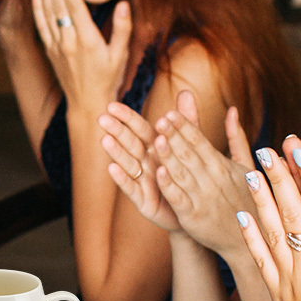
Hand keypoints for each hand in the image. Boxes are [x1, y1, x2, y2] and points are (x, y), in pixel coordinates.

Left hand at [30, 0, 131, 114]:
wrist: (87, 104)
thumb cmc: (108, 79)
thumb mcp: (121, 54)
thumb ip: (123, 27)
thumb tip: (123, 3)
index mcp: (87, 39)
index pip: (73, 5)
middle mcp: (69, 41)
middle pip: (56, 4)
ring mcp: (57, 46)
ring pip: (46, 12)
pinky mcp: (50, 51)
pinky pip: (41, 26)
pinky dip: (37, 8)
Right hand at [97, 102, 178, 231]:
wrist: (198, 210)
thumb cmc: (189, 175)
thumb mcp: (190, 145)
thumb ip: (186, 120)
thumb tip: (186, 91)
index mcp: (156, 148)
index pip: (139, 129)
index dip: (127, 118)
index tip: (112, 105)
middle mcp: (146, 163)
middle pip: (130, 144)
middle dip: (117, 132)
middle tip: (102, 119)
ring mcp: (144, 182)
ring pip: (128, 164)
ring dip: (116, 153)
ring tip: (105, 140)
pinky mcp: (144, 201)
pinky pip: (132, 188)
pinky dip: (123, 179)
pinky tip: (113, 168)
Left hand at [147, 92, 255, 256]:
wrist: (247, 238)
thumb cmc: (245, 198)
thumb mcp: (245, 166)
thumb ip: (236, 137)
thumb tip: (231, 110)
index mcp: (222, 165)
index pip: (199, 141)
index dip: (184, 127)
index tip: (169, 113)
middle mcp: (212, 179)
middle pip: (189, 154)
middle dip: (173, 136)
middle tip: (159, 120)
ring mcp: (202, 198)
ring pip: (182, 173)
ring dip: (169, 156)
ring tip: (155, 141)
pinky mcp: (193, 217)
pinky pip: (179, 198)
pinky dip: (169, 185)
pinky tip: (158, 173)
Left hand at [235, 139, 300, 300]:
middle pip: (295, 211)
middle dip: (284, 175)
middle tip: (273, 146)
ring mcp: (289, 278)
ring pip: (272, 229)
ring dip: (262, 197)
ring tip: (250, 168)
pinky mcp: (275, 293)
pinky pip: (259, 258)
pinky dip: (250, 235)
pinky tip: (241, 214)